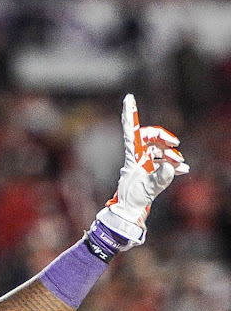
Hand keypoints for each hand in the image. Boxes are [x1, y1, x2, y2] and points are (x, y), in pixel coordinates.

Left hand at [96, 94, 189, 246]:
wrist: (129, 212)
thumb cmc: (133, 200)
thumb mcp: (147, 189)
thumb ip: (160, 178)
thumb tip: (172, 167)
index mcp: (133, 157)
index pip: (132, 131)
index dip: (130, 114)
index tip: (129, 98)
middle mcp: (136, 157)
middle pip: (149, 136)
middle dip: (163, 137)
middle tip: (175, 143)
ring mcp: (142, 164)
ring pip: (158, 149)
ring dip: (170, 153)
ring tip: (180, 163)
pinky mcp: (148, 171)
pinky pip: (162, 162)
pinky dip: (171, 163)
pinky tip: (181, 169)